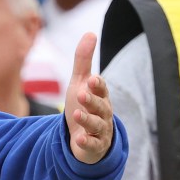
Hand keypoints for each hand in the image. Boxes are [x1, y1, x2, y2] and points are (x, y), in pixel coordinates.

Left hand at [64, 32, 112, 163]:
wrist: (84, 136)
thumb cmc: (84, 106)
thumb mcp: (80, 83)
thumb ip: (83, 60)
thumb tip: (90, 33)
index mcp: (100, 97)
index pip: (101, 89)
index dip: (97, 85)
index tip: (92, 79)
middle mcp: (104, 113)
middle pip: (101, 107)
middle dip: (92, 101)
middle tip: (82, 94)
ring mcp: (100, 130)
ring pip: (97, 125)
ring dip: (87, 120)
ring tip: (75, 114)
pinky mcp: (94, 146)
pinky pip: (93, 145)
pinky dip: (87, 142)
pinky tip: (79, 139)